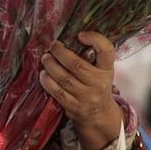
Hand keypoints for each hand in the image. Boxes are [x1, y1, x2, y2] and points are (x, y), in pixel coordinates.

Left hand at [39, 32, 122, 149]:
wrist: (99, 114)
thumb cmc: (97, 86)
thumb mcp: (101, 71)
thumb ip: (92, 57)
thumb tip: (67, 39)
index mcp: (107, 70)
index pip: (106, 51)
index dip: (95, 39)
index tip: (80, 35)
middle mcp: (99, 83)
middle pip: (76, 65)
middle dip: (60, 53)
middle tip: (51, 47)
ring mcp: (86, 96)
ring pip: (64, 78)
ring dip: (50, 66)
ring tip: (45, 58)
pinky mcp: (74, 106)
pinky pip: (57, 92)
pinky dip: (47, 82)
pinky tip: (43, 75)